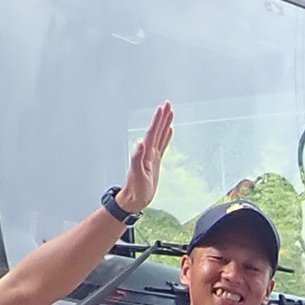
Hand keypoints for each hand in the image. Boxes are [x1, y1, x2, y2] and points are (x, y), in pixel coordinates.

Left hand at [120, 102, 173, 221]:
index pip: (152, 133)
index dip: (157, 121)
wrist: (135, 200)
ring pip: (160, 136)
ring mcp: (152, 156)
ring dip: (164, 124)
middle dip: (162, 117)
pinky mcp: (155, 162)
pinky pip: (162, 145)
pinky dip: (166, 137)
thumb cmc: (136, 190)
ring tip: (170, 113)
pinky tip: (169, 131)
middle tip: (168, 104)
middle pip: (156, 131)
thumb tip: (140, 143)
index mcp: (145, 154)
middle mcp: (148, 152)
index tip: (162, 108)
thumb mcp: (137, 176)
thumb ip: (137, 159)